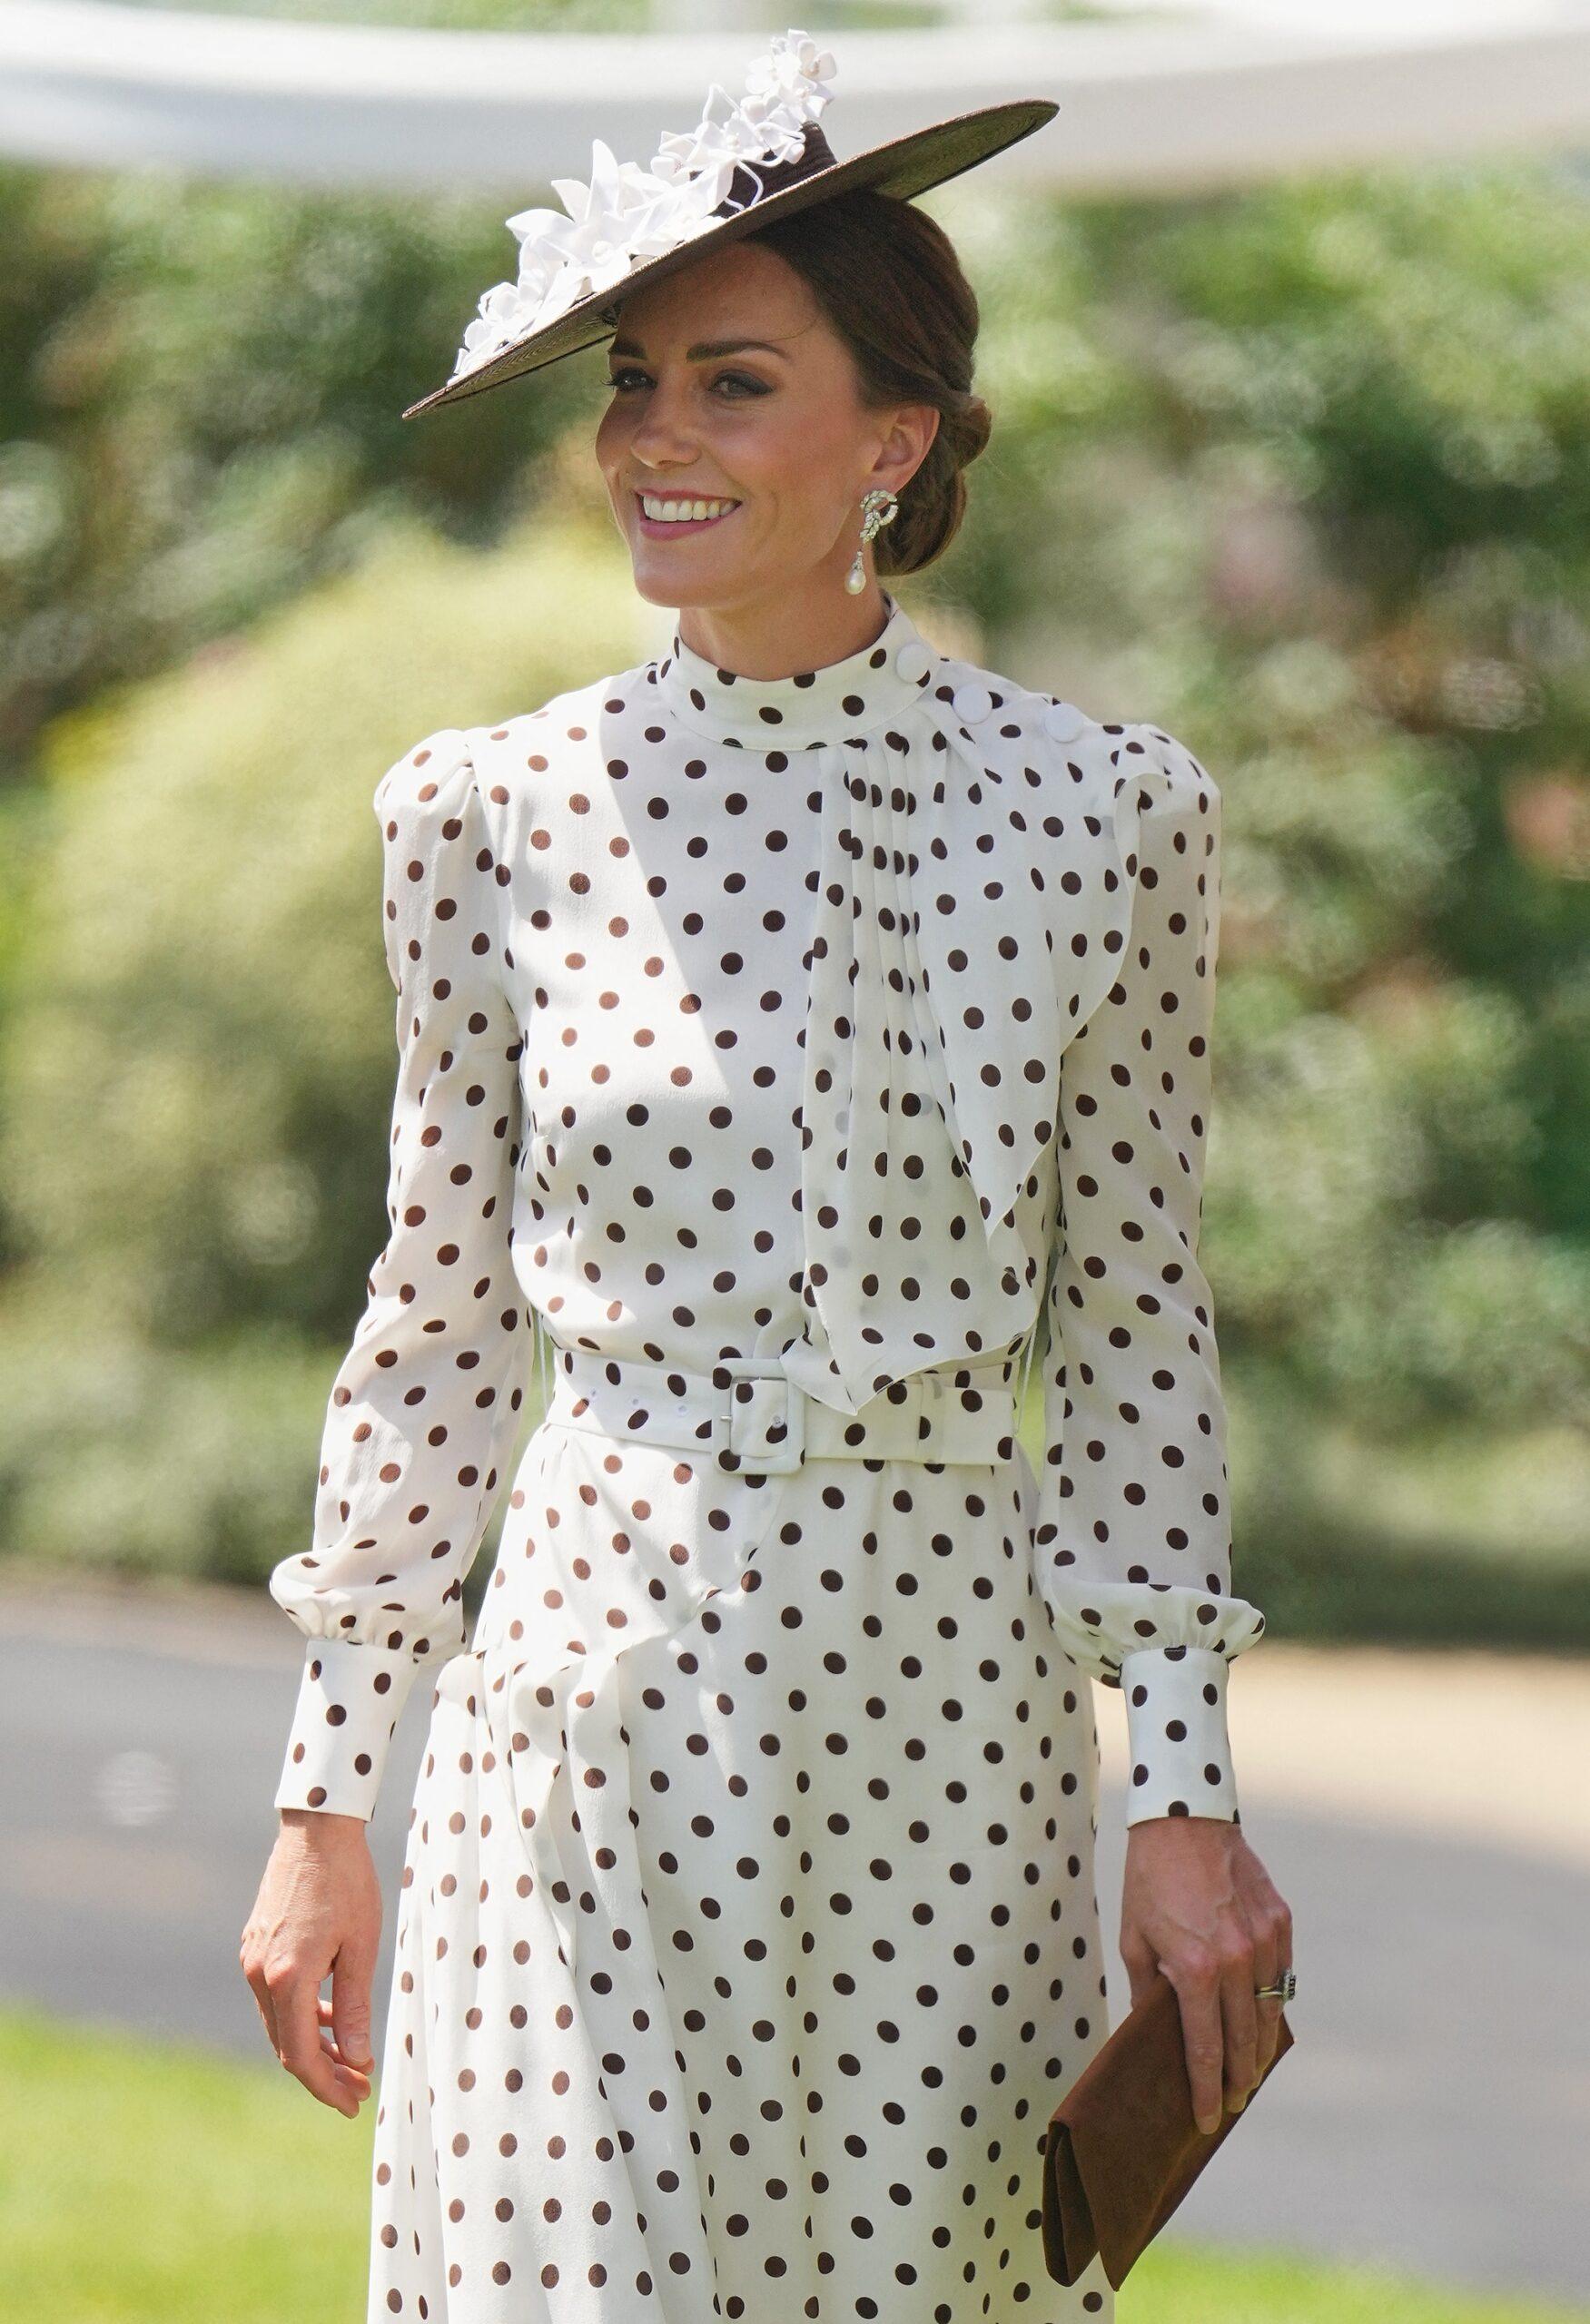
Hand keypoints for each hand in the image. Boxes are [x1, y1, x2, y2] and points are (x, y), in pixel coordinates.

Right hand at [240, 1808, 382, 2116]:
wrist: (316, 1831)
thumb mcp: (362, 1946)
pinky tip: (329, 2018)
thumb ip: (354, 2006)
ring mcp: (252, 1959)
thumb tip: (356, 2059)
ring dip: (312, 2045)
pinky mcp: (255, 1946)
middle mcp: (259, 1974)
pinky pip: (275, 1997)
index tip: (353, 2104)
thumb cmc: (347, 1883)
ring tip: (350, 2060)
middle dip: (322, 2073)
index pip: (301, 2054)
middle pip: (286, 2045)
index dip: (326, 2086)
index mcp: (286, 1977)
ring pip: (279, 2023)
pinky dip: (301, 2016)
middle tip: (358, 2090)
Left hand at [1119, 1816, 1292, 2136]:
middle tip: (1232, 2105)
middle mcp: (1236, 1960)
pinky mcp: (1281, 1922)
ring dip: (1261, 2049)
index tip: (1207, 2121)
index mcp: (1195, 1970)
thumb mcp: (1135, 1938)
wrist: (1184, 1817)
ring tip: (1249, 2073)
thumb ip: (1149, 1990)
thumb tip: (1154, 2033)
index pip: (1205, 2049)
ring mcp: (1265, 1941)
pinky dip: (1274, 2002)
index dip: (1206, 2091)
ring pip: (1270, 2013)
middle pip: (1244, 2041)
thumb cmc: (1150, 1879)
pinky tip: (1263, 2019)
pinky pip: (1283, 1976)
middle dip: (1237, 2080)